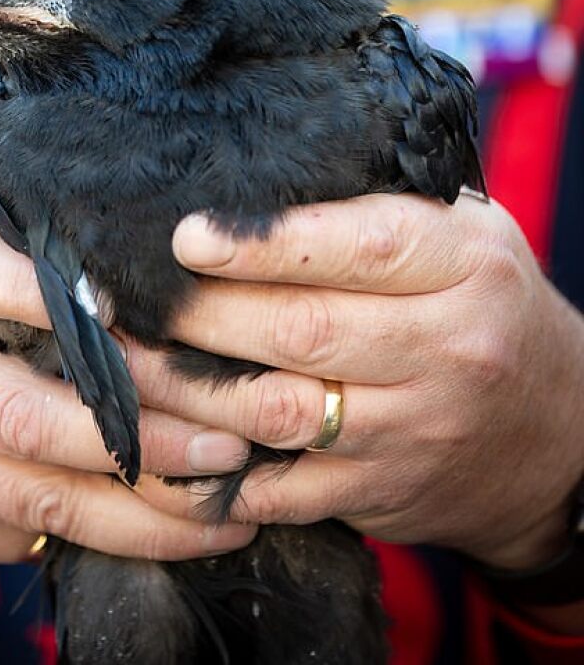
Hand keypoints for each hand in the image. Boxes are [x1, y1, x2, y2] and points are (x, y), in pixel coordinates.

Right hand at [0, 230, 254, 564]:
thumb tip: (181, 278)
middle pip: (21, 414)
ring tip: (227, 502)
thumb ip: (55, 257)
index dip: (50, 297)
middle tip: (230, 445)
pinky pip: (32, 537)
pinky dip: (117, 539)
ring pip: (36, 495)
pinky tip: (183, 531)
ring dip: (144, 509)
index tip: (131, 307)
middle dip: (140, 437)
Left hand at [127, 193, 583, 572]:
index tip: (189, 236)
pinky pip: (284, 489)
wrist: (554, 433)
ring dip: (189, 388)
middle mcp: (447, 347)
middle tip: (132, 294)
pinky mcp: (381, 492)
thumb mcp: (465, 234)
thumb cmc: (485, 304)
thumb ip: (383, 205)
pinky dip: (217, 468)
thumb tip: (256, 174)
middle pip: (303, 328)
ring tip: (127, 357)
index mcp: (466, 264)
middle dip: (204, 312)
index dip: (267, 243)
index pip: (362, 246)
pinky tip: (166, 439)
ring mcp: (414, 429)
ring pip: (280, 410)